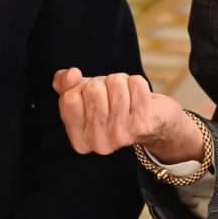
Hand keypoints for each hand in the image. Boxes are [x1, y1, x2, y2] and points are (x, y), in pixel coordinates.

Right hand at [53, 68, 199, 161]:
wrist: (154, 123)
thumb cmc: (113, 107)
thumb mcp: (82, 97)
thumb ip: (63, 84)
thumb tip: (71, 75)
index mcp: (80, 141)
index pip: (69, 98)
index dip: (81, 87)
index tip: (92, 98)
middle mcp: (100, 143)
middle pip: (92, 89)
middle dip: (103, 84)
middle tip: (112, 98)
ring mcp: (122, 135)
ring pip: (115, 82)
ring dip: (121, 83)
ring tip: (126, 97)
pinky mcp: (144, 123)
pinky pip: (135, 83)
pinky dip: (138, 83)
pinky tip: (140, 98)